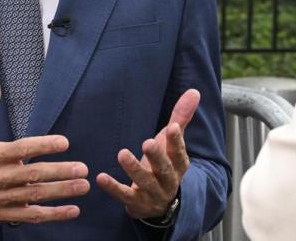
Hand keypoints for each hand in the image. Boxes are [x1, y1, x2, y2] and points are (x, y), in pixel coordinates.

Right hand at [0, 77, 89, 226]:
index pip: (22, 149)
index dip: (43, 146)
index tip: (64, 142)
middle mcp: (0, 177)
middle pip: (34, 175)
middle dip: (60, 172)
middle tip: (82, 168)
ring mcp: (4, 197)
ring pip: (36, 195)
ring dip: (61, 191)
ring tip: (82, 186)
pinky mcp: (6, 213)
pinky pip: (32, 216)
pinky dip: (53, 215)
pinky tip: (72, 210)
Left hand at [96, 89, 199, 219]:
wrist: (160, 204)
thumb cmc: (165, 164)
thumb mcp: (172, 142)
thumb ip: (181, 117)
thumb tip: (194, 91)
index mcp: (179, 165)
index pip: (179, 153)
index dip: (176, 141)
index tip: (172, 127)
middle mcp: (169, 181)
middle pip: (164, 169)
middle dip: (157, 156)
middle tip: (148, 143)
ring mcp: (153, 194)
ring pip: (145, 182)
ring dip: (134, 169)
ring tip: (122, 154)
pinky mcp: (136, 203)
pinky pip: (124, 195)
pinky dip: (113, 188)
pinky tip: (101, 177)